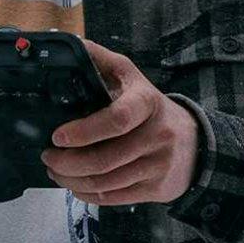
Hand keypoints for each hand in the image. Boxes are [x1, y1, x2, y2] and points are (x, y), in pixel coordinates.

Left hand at [43, 40, 200, 204]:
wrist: (194, 142)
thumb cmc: (149, 107)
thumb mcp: (130, 76)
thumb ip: (99, 60)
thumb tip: (67, 44)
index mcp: (147, 102)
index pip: (118, 119)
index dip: (84, 131)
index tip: (57, 137)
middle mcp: (157, 135)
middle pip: (104, 160)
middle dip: (67, 163)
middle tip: (49, 157)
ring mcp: (158, 165)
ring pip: (105, 183)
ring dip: (71, 180)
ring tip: (56, 171)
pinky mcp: (155, 189)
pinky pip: (113, 198)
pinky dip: (87, 194)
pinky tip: (75, 185)